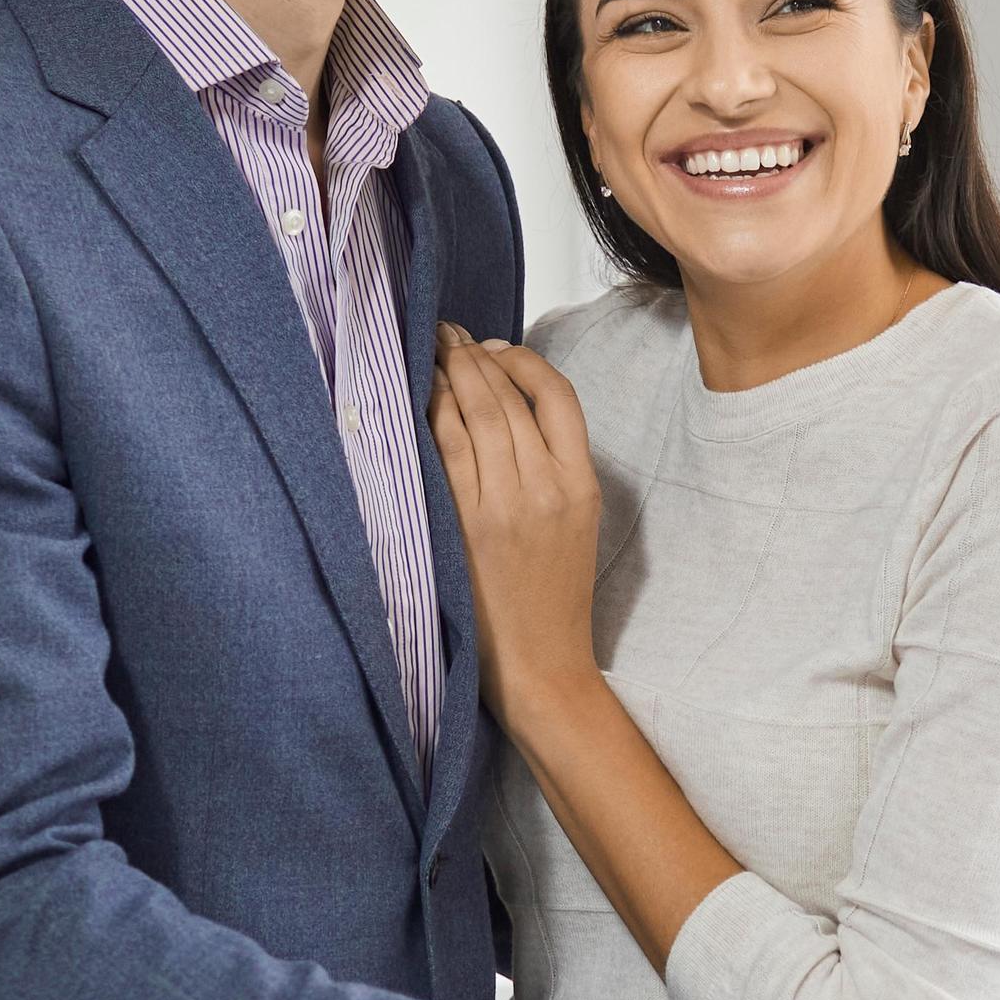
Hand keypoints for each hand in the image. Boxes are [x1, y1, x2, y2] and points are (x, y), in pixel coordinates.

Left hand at [431, 330, 603, 732]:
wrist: (541, 664)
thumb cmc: (555, 598)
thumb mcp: (578, 523)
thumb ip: (555, 467)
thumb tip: (510, 406)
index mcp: (580, 484)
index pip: (556, 395)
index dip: (521, 360)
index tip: (494, 349)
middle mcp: (544, 488)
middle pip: (507, 397)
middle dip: (473, 356)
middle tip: (447, 335)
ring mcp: (503, 507)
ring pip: (475, 416)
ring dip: (449, 376)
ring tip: (431, 354)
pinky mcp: (466, 527)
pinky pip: (445, 454)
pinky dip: (431, 418)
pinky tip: (419, 400)